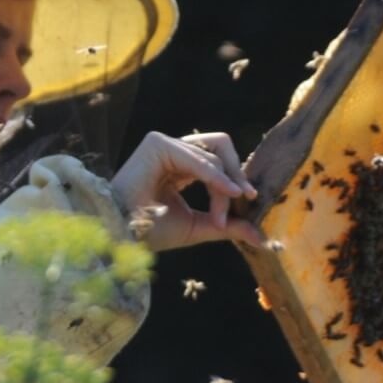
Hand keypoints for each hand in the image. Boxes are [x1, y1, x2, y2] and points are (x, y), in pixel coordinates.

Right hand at [110, 131, 263, 252]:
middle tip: (246, 197)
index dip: (234, 183)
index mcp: (181, 166)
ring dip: (224, 184)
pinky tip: (227, 192)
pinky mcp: (157, 144)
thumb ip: (227, 225)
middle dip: (237, 172)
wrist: (122, 236)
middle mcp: (173, 151)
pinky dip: (215, 176)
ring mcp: (164, 145)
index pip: (218, 163)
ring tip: (220, 214)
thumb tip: (261, 238)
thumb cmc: (150, 231)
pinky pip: (198, 157)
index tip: (248, 205)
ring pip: (213, 153)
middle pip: (220, 147)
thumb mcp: (197, 227)